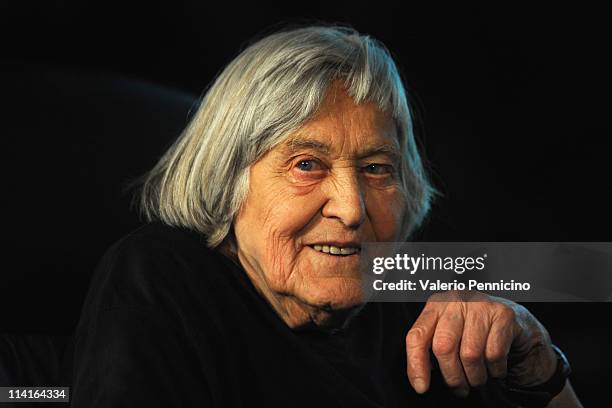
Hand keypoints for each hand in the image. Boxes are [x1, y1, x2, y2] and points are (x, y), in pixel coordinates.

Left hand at [405, 291, 557, 397]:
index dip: (416, 364)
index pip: (417, 335)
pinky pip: (494, 354)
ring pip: (469, 354)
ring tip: (477, 378)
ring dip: (475, 377)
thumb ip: (431, 349)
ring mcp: (480, 305)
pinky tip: (494, 368)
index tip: (421, 386)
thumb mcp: (449, 335)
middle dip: (451, 377)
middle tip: (459, 389)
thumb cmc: (476, 331)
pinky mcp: (502, 315)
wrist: (516, 323)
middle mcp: (455, 301)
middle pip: (443, 347)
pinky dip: (494, 370)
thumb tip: (421, 376)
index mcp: (436, 306)